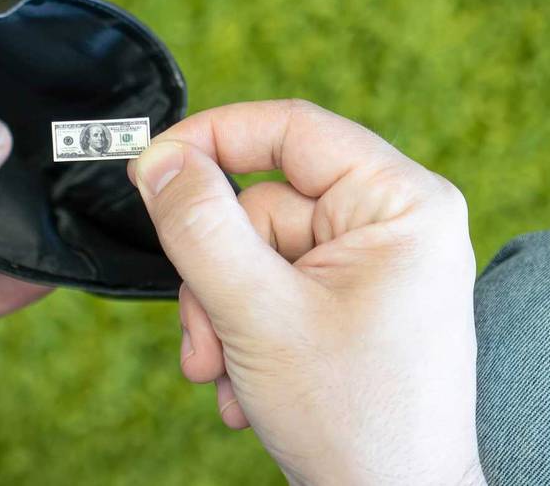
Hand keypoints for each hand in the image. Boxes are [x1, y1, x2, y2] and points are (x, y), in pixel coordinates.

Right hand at [129, 100, 483, 485]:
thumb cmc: (356, 421)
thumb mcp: (259, 314)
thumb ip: (200, 226)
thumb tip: (160, 159)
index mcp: (400, 203)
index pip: (291, 128)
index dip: (211, 138)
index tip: (149, 168)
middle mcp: (391, 224)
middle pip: (259, 203)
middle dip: (214, 275)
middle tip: (206, 336)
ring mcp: (369, 266)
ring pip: (251, 252)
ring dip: (221, 315)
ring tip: (228, 373)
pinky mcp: (345, 303)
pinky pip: (267, 287)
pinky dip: (241, 333)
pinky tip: (247, 384)